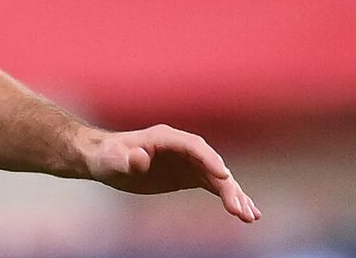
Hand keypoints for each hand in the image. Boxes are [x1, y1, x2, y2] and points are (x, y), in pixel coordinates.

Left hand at [81, 124, 259, 222]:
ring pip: (218, 178)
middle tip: (240, 210)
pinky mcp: (190, 175)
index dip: (209, 160)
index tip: (224, 176)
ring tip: (250, 217)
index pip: (194, 147)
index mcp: (166, 138)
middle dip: (228, 187)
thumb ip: (127, 158)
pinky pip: (215, 186)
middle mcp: (182, 148)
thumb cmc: (107, 156)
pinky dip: (230, 198)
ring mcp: (189, 161)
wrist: (104, 159)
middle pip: (211, 165)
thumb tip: (139, 157)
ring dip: (235, 196)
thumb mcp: (113, 159)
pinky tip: (246, 213)